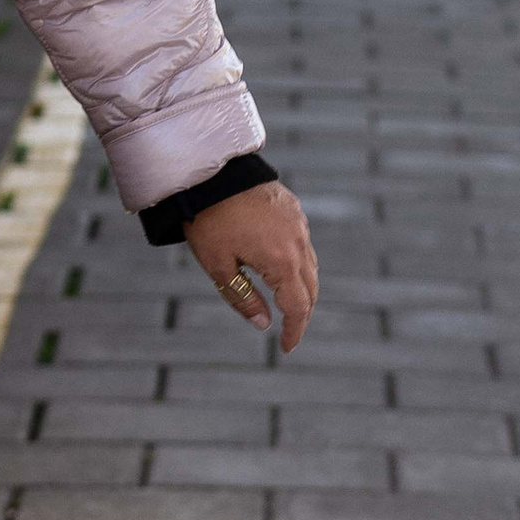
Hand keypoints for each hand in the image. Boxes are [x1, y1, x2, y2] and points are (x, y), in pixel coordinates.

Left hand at [187, 180, 314, 352]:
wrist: (211, 171)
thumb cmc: (209, 220)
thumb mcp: (218, 266)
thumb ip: (243, 298)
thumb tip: (263, 324)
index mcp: (282, 262)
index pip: (298, 307)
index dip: (294, 330)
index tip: (286, 348)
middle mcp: (298, 243)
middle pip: (310, 288)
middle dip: (301, 312)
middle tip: (288, 330)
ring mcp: (299, 224)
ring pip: (310, 265)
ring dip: (302, 288)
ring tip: (286, 303)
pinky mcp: (293, 209)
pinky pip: (303, 244)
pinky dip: (298, 263)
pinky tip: (281, 268)